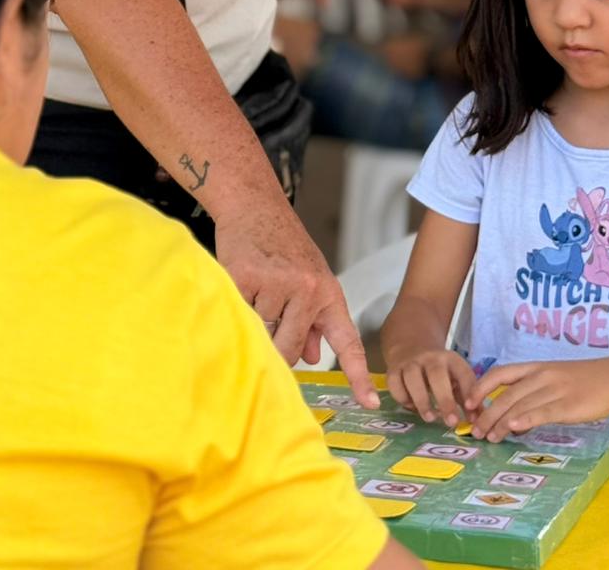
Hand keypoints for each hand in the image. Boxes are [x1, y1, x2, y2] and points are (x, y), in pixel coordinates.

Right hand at [216, 210, 379, 409]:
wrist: (255, 205)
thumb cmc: (283, 245)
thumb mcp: (311, 277)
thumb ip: (316, 319)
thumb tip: (315, 358)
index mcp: (328, 293)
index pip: (347, 341)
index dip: (359, 376)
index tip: (371, 404)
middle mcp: (308, 290)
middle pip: (291, 349)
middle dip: (279, 343)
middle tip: (271, 312)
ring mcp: (278, 284)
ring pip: (261, 332)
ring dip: (255, 318)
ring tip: (257, 286)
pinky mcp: (247, 278)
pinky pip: (239, 314)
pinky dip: (237, 303)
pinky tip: (242, 279)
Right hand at [386, 347, 477, 425]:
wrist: (412, 345)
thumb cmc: (441, 371)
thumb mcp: (457, 378)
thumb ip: (468, 399)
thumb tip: (477, 423)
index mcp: (451, 360)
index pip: (463, 373)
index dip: (469, 392)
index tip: (472, 413)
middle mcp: (431, 358)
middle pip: (437, 374)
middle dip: (445, 399)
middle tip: (451, 422)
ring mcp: (411, 362)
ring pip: (412, 378)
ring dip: (421, 400)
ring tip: (430, 418)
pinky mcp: (394, 369)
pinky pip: (395, 383)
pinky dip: (402, 397)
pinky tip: (411, 407)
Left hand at [464, 359, 608, 441]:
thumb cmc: (579, 381)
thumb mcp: (551, 379)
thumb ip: (530, 394)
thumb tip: (510, 420)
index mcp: (533, 368)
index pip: (499, 374)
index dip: (481, 388)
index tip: (468, 404)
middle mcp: (540, 376)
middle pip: (506, 395)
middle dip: (488, 414)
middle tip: (475, 431)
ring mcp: (553, 390)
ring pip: (521, 405)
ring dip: (502, 422)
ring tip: (490, 437)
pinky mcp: (568, 405)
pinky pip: (543, 412)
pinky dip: (526, 420)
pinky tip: (514, 428)